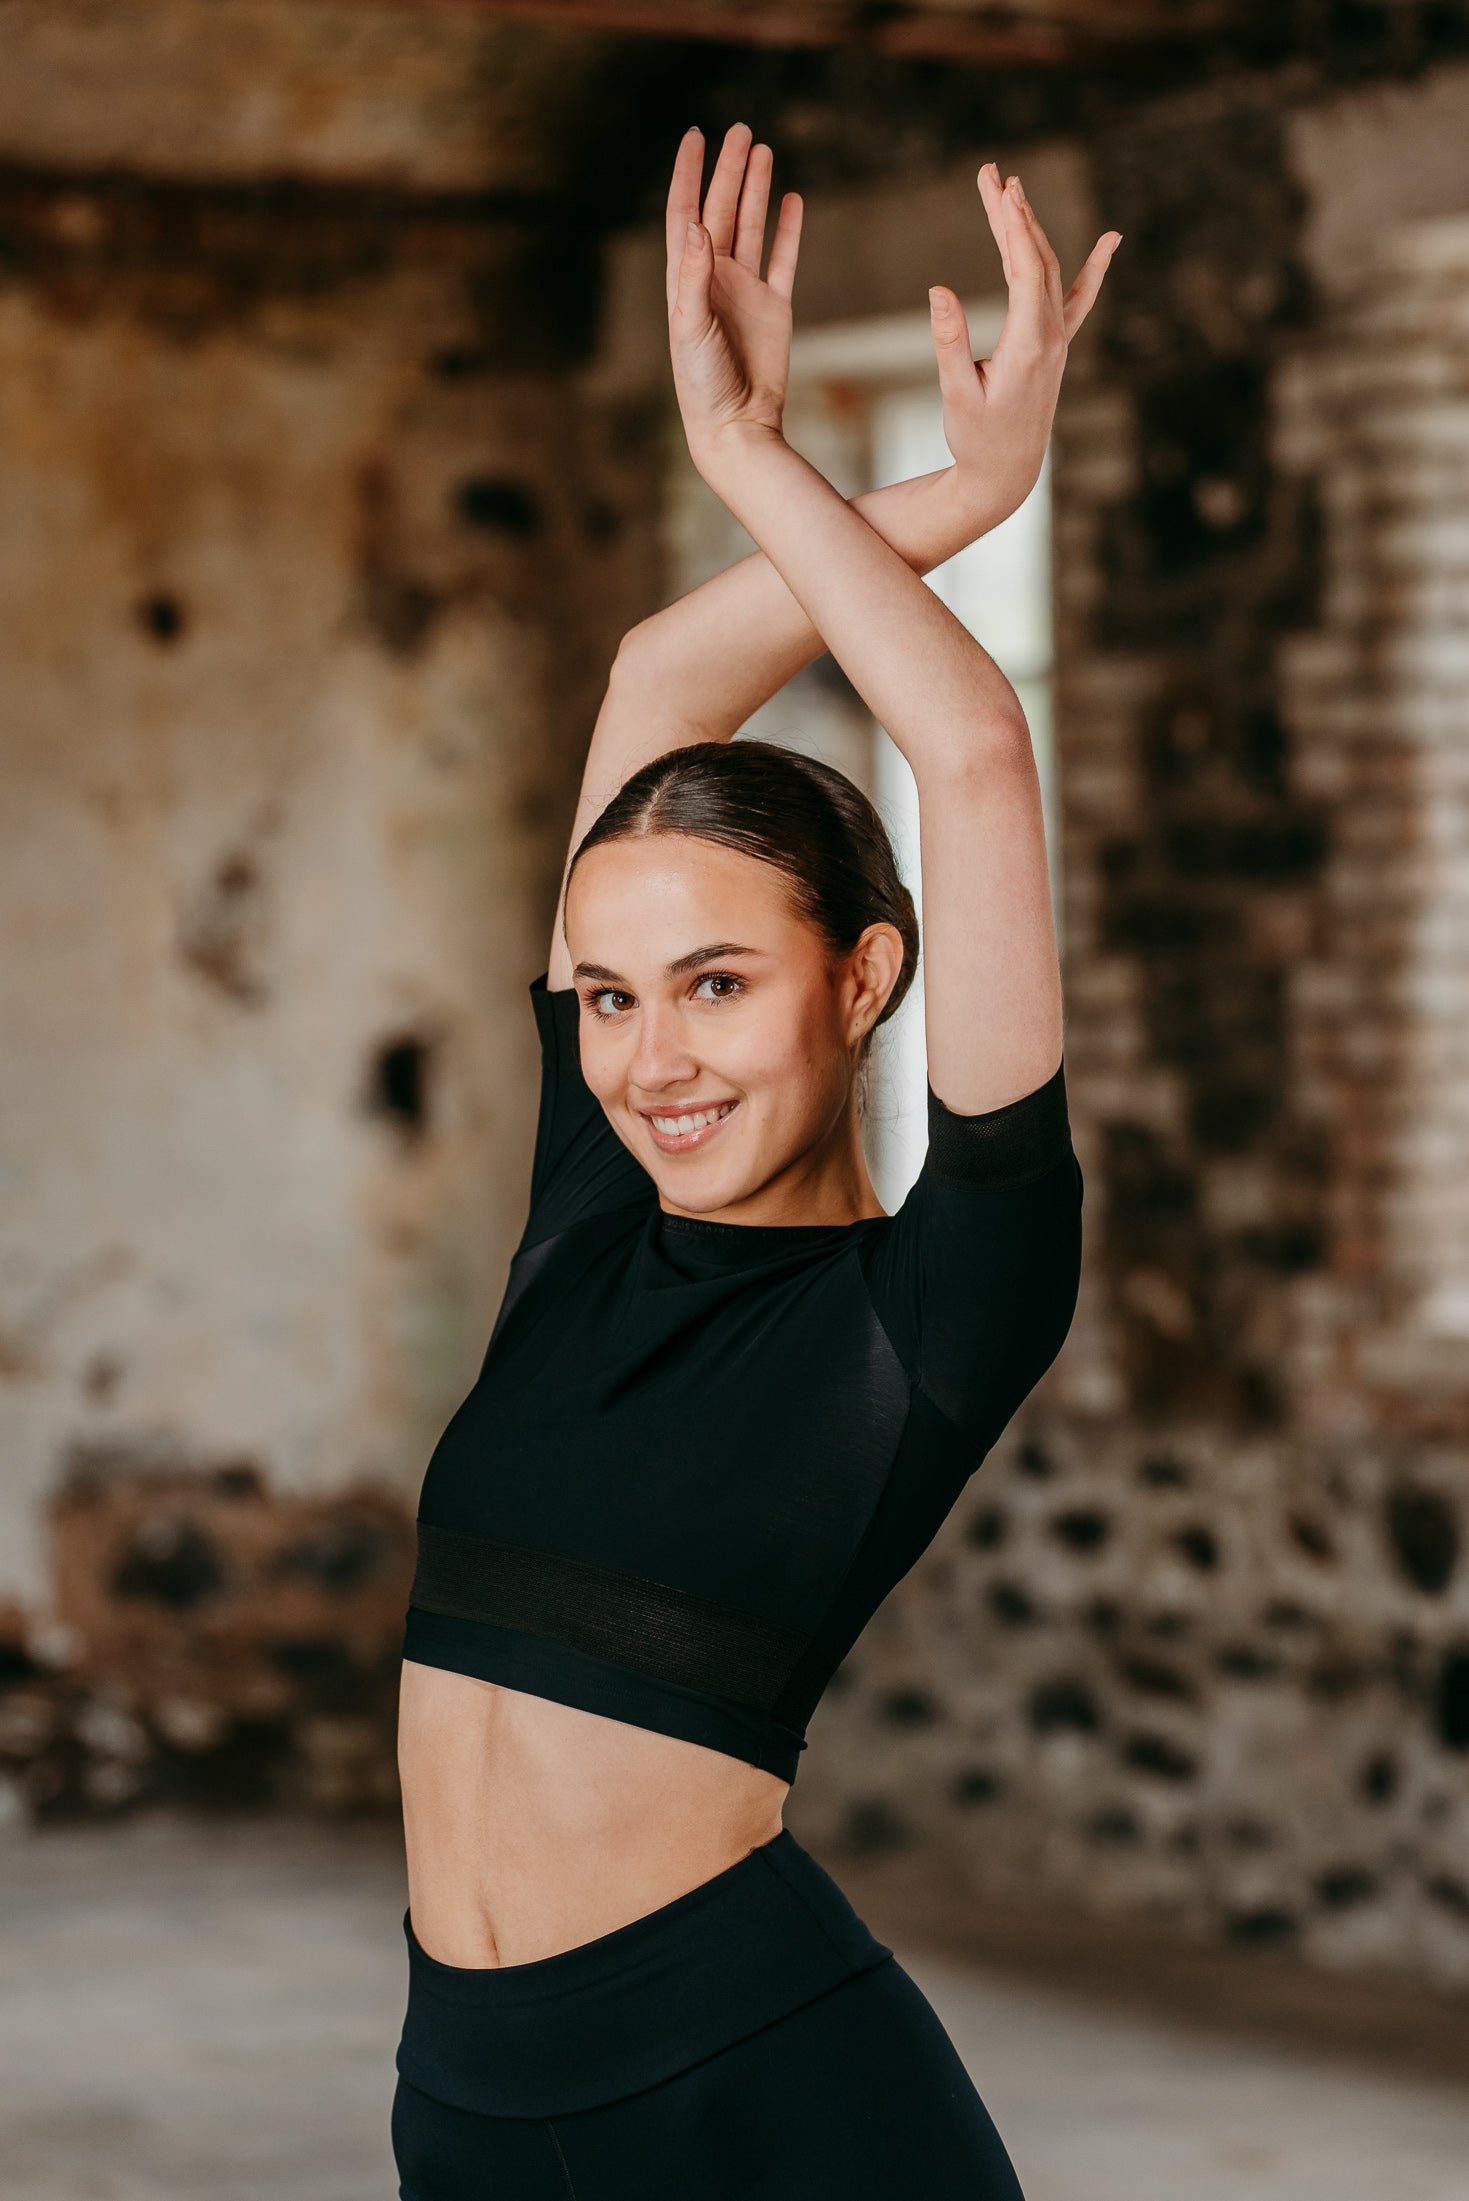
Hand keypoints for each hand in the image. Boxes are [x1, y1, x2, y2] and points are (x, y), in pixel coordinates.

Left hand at [665, 123, 803, 465]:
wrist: (736, 424)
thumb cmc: (702, 384)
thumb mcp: (691, 328)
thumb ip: (692, 278)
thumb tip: (697, 225)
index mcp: (687, 279)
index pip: (685, 213)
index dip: (688, 174)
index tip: (695, 136)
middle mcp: (715, 279)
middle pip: (720, 210)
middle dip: (728, 170)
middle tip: (741, 131)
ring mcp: (745, 291)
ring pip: (751, 226)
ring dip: (756, 190)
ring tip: (763, 150)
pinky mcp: (775, 307)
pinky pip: (782, 258)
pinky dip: (788, 230)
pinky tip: (792, 201)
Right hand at [929, 166, 1120, 522]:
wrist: (1007, 474)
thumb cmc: (976, 438)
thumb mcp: (956, 393)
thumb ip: (950, 342)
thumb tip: (938, 291)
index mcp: (1029, 345)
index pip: (1024, 269)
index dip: (1011, 225)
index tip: (998, 188)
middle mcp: (1052, 336)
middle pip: (1036, 258)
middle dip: (1013, 213)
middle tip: (991, 172)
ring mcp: (1059, 340)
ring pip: (1050, 270)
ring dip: (1030, 229)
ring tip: (1010, 190)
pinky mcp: (1057, 347)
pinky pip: (1079, 298)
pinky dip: (1094, 267)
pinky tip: (1111, 241)